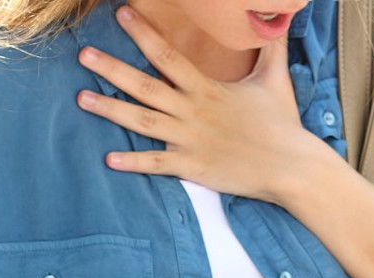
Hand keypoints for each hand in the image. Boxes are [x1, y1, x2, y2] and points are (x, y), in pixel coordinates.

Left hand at [76, 5, 324, 203]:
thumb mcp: (274, 79)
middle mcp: (192, 111)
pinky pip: (156, 164)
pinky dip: (132, 163)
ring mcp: (189, 140)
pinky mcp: (192, 167)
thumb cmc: (283, 124)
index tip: (122, 15)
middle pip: (144, 85)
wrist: (291, 166)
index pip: (167, 55)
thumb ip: (270, 49)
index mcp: (207, 88)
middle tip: (83, 55)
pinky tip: (108, 160)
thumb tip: (279, 19)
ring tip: (82, 98)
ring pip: (141, 122)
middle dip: (111, 68)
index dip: (143, 33)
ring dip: (109, 110)